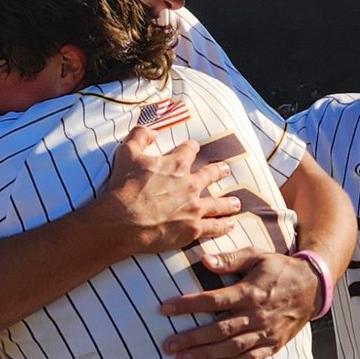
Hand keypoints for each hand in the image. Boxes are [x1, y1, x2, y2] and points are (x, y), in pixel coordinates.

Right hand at [97, 125, 237, 255]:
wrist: (123, 220)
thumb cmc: (124, 187)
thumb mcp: (127, 153)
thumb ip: (139, 136)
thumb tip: (151, 129)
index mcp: (175, 164)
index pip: (189, 150)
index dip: (191, 148)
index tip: (193, 148)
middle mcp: (190, 184)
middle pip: (211, 175)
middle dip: (219, 171)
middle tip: (225, 170)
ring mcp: (194, 207)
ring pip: (218, 204)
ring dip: (228, 203)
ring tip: (236, 203)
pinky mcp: (193, 228)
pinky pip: (214, 227)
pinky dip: (223, 226)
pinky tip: (230, 225)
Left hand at [159, 248, 316, 358]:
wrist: (313, 287)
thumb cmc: (279, 269)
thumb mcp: (257, 255)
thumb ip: (230, 259)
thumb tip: (204, 261)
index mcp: (250, 292)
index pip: (213, 300)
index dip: (187, 305)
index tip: (165, 309)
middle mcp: (256, 315)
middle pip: (218, 329)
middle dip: (191, 338)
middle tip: (167, 345)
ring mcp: (265, 332)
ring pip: (231, 348)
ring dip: (205, 355)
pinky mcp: (273, 345)